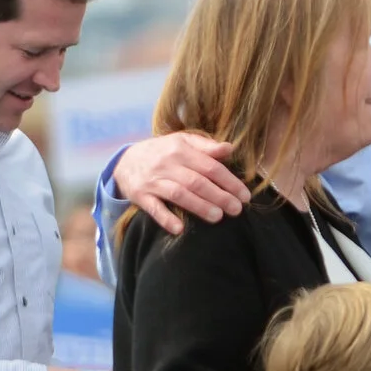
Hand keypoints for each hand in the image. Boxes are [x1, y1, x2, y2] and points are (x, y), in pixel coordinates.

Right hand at [113, 132, 253, 234]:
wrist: (125, 161)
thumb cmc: (163, 152)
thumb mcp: (182, 142)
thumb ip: (206, 146)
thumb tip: (230, 148)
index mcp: (180, 149)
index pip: (210, 166)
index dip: (229, 181)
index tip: (245, 195)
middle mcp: (166, 164)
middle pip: (196, 182)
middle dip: (219, 196)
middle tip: (236, 210)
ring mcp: (153, 181)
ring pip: (178, 194)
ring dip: (199, 206)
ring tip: (218, 217)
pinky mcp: (140, 196)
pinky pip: (153, 208)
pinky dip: (166, 219)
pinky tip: (179, 229)